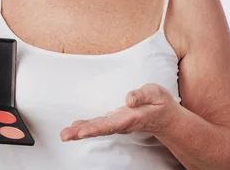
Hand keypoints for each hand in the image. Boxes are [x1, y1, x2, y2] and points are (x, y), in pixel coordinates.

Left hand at [60, 83, 179, 140]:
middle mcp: (121, 123)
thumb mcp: (155, 93)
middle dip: (81, 132)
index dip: (96, 128)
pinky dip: (85, 126)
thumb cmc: (159, 103)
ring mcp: (117, 123)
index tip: (83, 132)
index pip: (111, 125)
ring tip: (65, 134)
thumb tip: (128, 99)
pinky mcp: (114, 120)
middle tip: (65, 136)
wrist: (165, 116)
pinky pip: (98, 124)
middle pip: (99, 129)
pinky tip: (74, 127)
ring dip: (79, 131)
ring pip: (96, 128)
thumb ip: (142, 95)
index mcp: (130, 118)